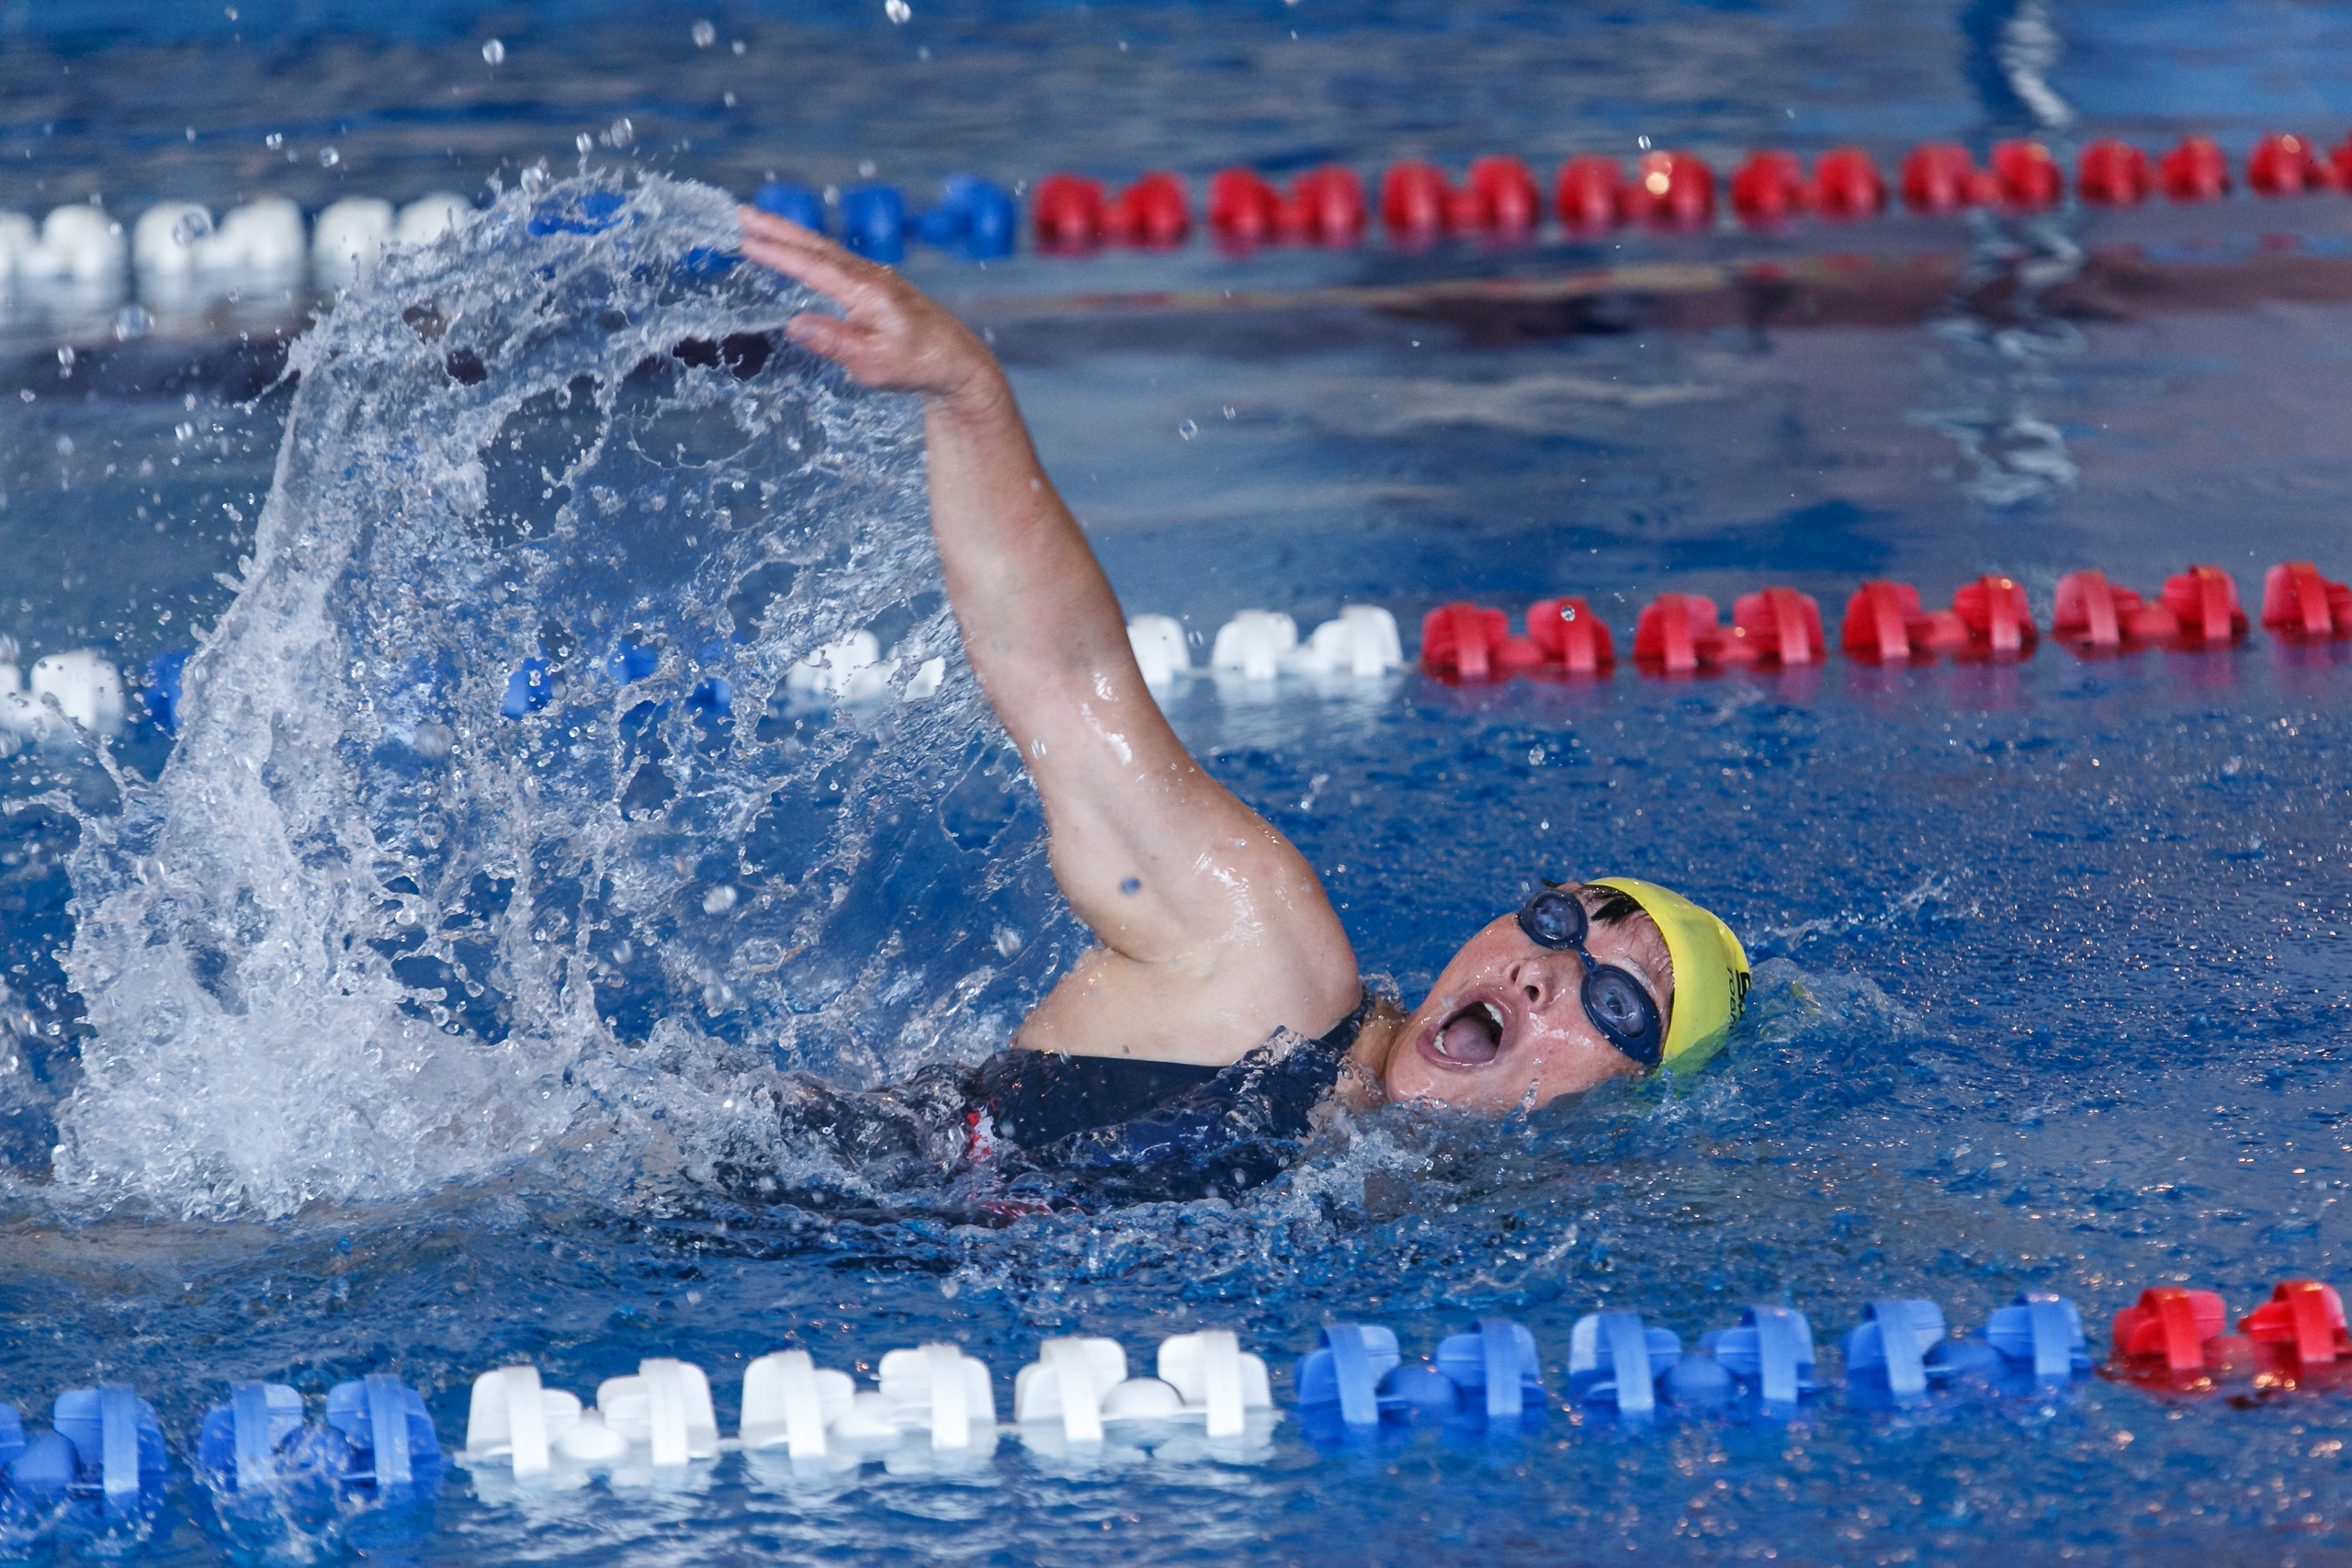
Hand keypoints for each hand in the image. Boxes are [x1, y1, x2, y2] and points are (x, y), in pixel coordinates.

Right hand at [738, 207, 1001, 408]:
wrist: (958, 361)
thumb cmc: (917, 364)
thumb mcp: (872, 363)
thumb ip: (833, 342)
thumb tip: (794, 324)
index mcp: (866, 292)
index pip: (812, 267)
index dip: (777, 253)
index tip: (746, 240)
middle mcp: (870, 276)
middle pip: (816, 246)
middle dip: (777, 229)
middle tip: (741, 214)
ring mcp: (876, 277)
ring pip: (827, 249)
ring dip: (792, 235)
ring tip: (760, 223)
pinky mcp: (880, 284)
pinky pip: (838, 259)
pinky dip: (812, 248)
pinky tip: (800, 249)